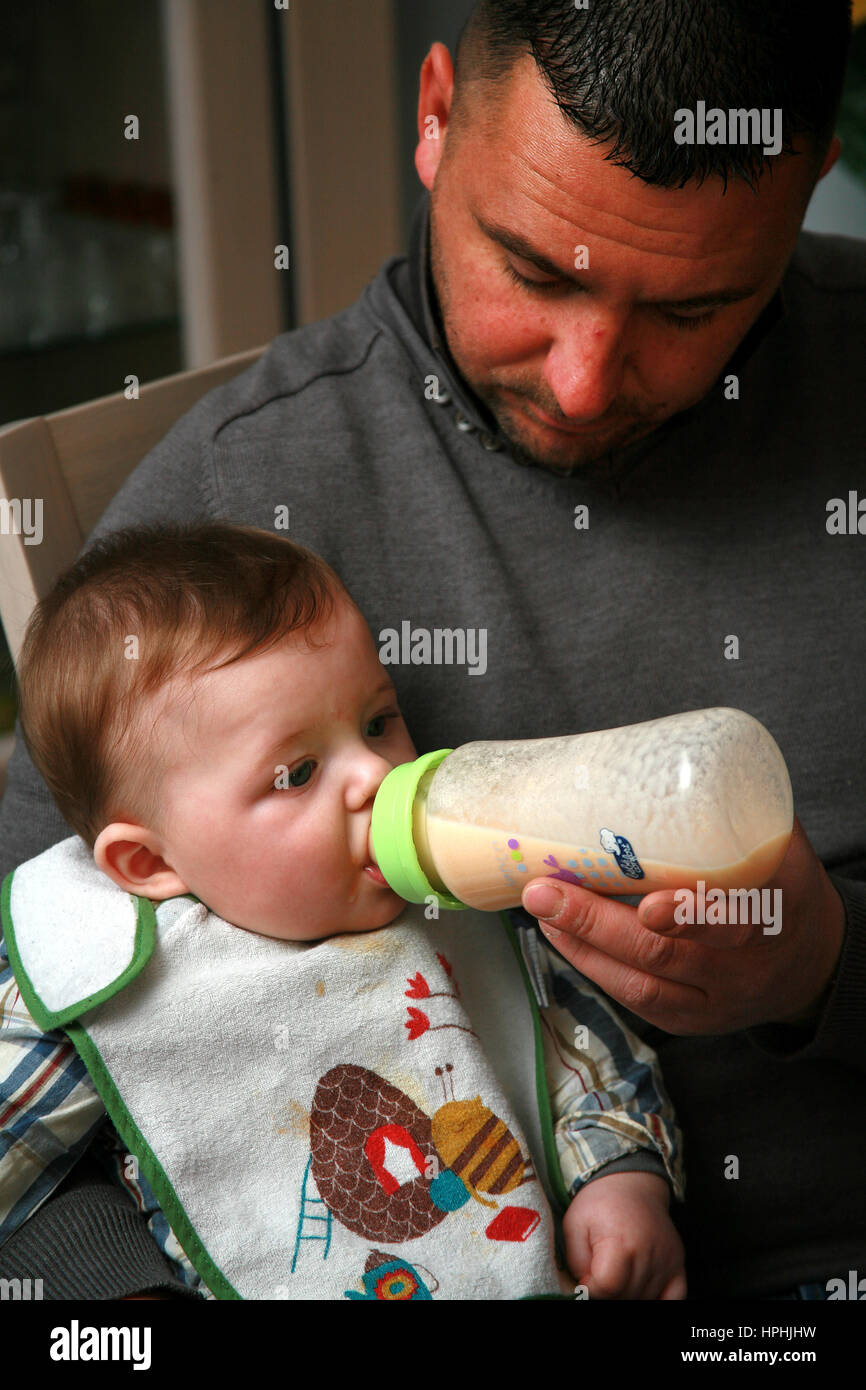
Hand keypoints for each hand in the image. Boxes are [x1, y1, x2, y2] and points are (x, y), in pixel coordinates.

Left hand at [522, 817, 844, 1033]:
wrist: (810, 961)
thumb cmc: (781, 885)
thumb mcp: (779, 846)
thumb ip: (738, 812)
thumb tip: (663, 762)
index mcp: (776, 911)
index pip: (734, 918)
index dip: (690, 914)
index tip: (649, 905)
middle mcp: (745, 964)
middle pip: (667, 954)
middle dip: (598, 922)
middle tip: (548, 890)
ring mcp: (717, 999)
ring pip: (644, 983)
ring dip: (583, 943)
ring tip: (542, 908)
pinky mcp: (690, 1019)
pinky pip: (637, 1000)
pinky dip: (593, 965)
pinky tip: (560, 934)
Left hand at [563, 1171, 685, 1298]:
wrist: (631, 1183)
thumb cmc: (600, 1204)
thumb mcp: (574, 1225)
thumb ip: (577, 1262)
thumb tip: (586, 1290)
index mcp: (620, 1242)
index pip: (607, 1286)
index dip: (592, 1288)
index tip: (586, 1278)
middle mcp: (648, 1253)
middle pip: (626, 1296)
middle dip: (608, 1293)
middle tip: (599, 1276)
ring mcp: (667, 1260)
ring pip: (646, 1298)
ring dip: (628, 1295)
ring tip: (617, 1276)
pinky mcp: (678, 1264)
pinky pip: (675, 1298)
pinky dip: (658, 1300)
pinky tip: (641, 1292)